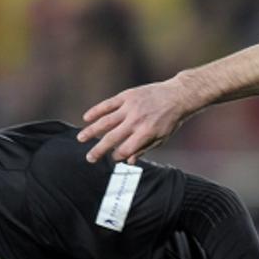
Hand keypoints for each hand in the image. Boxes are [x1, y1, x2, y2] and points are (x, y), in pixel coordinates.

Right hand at [78, 78, 192, 163]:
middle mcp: (135, 121)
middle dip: (99, 150)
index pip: (125, 149)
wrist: (177, 96)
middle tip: (89, 158)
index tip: (113, 158)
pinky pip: (108, 104)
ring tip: (80, 139)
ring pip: (105, 121)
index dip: (117, 156)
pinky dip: (96, 111)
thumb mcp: (161, 138)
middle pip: (112, 138)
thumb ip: (144, 149)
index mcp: (145, 134)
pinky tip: (86, 118)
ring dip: (91, 131)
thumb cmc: (170, 120)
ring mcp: (129, 108)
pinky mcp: (127, 96)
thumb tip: (129, 162)